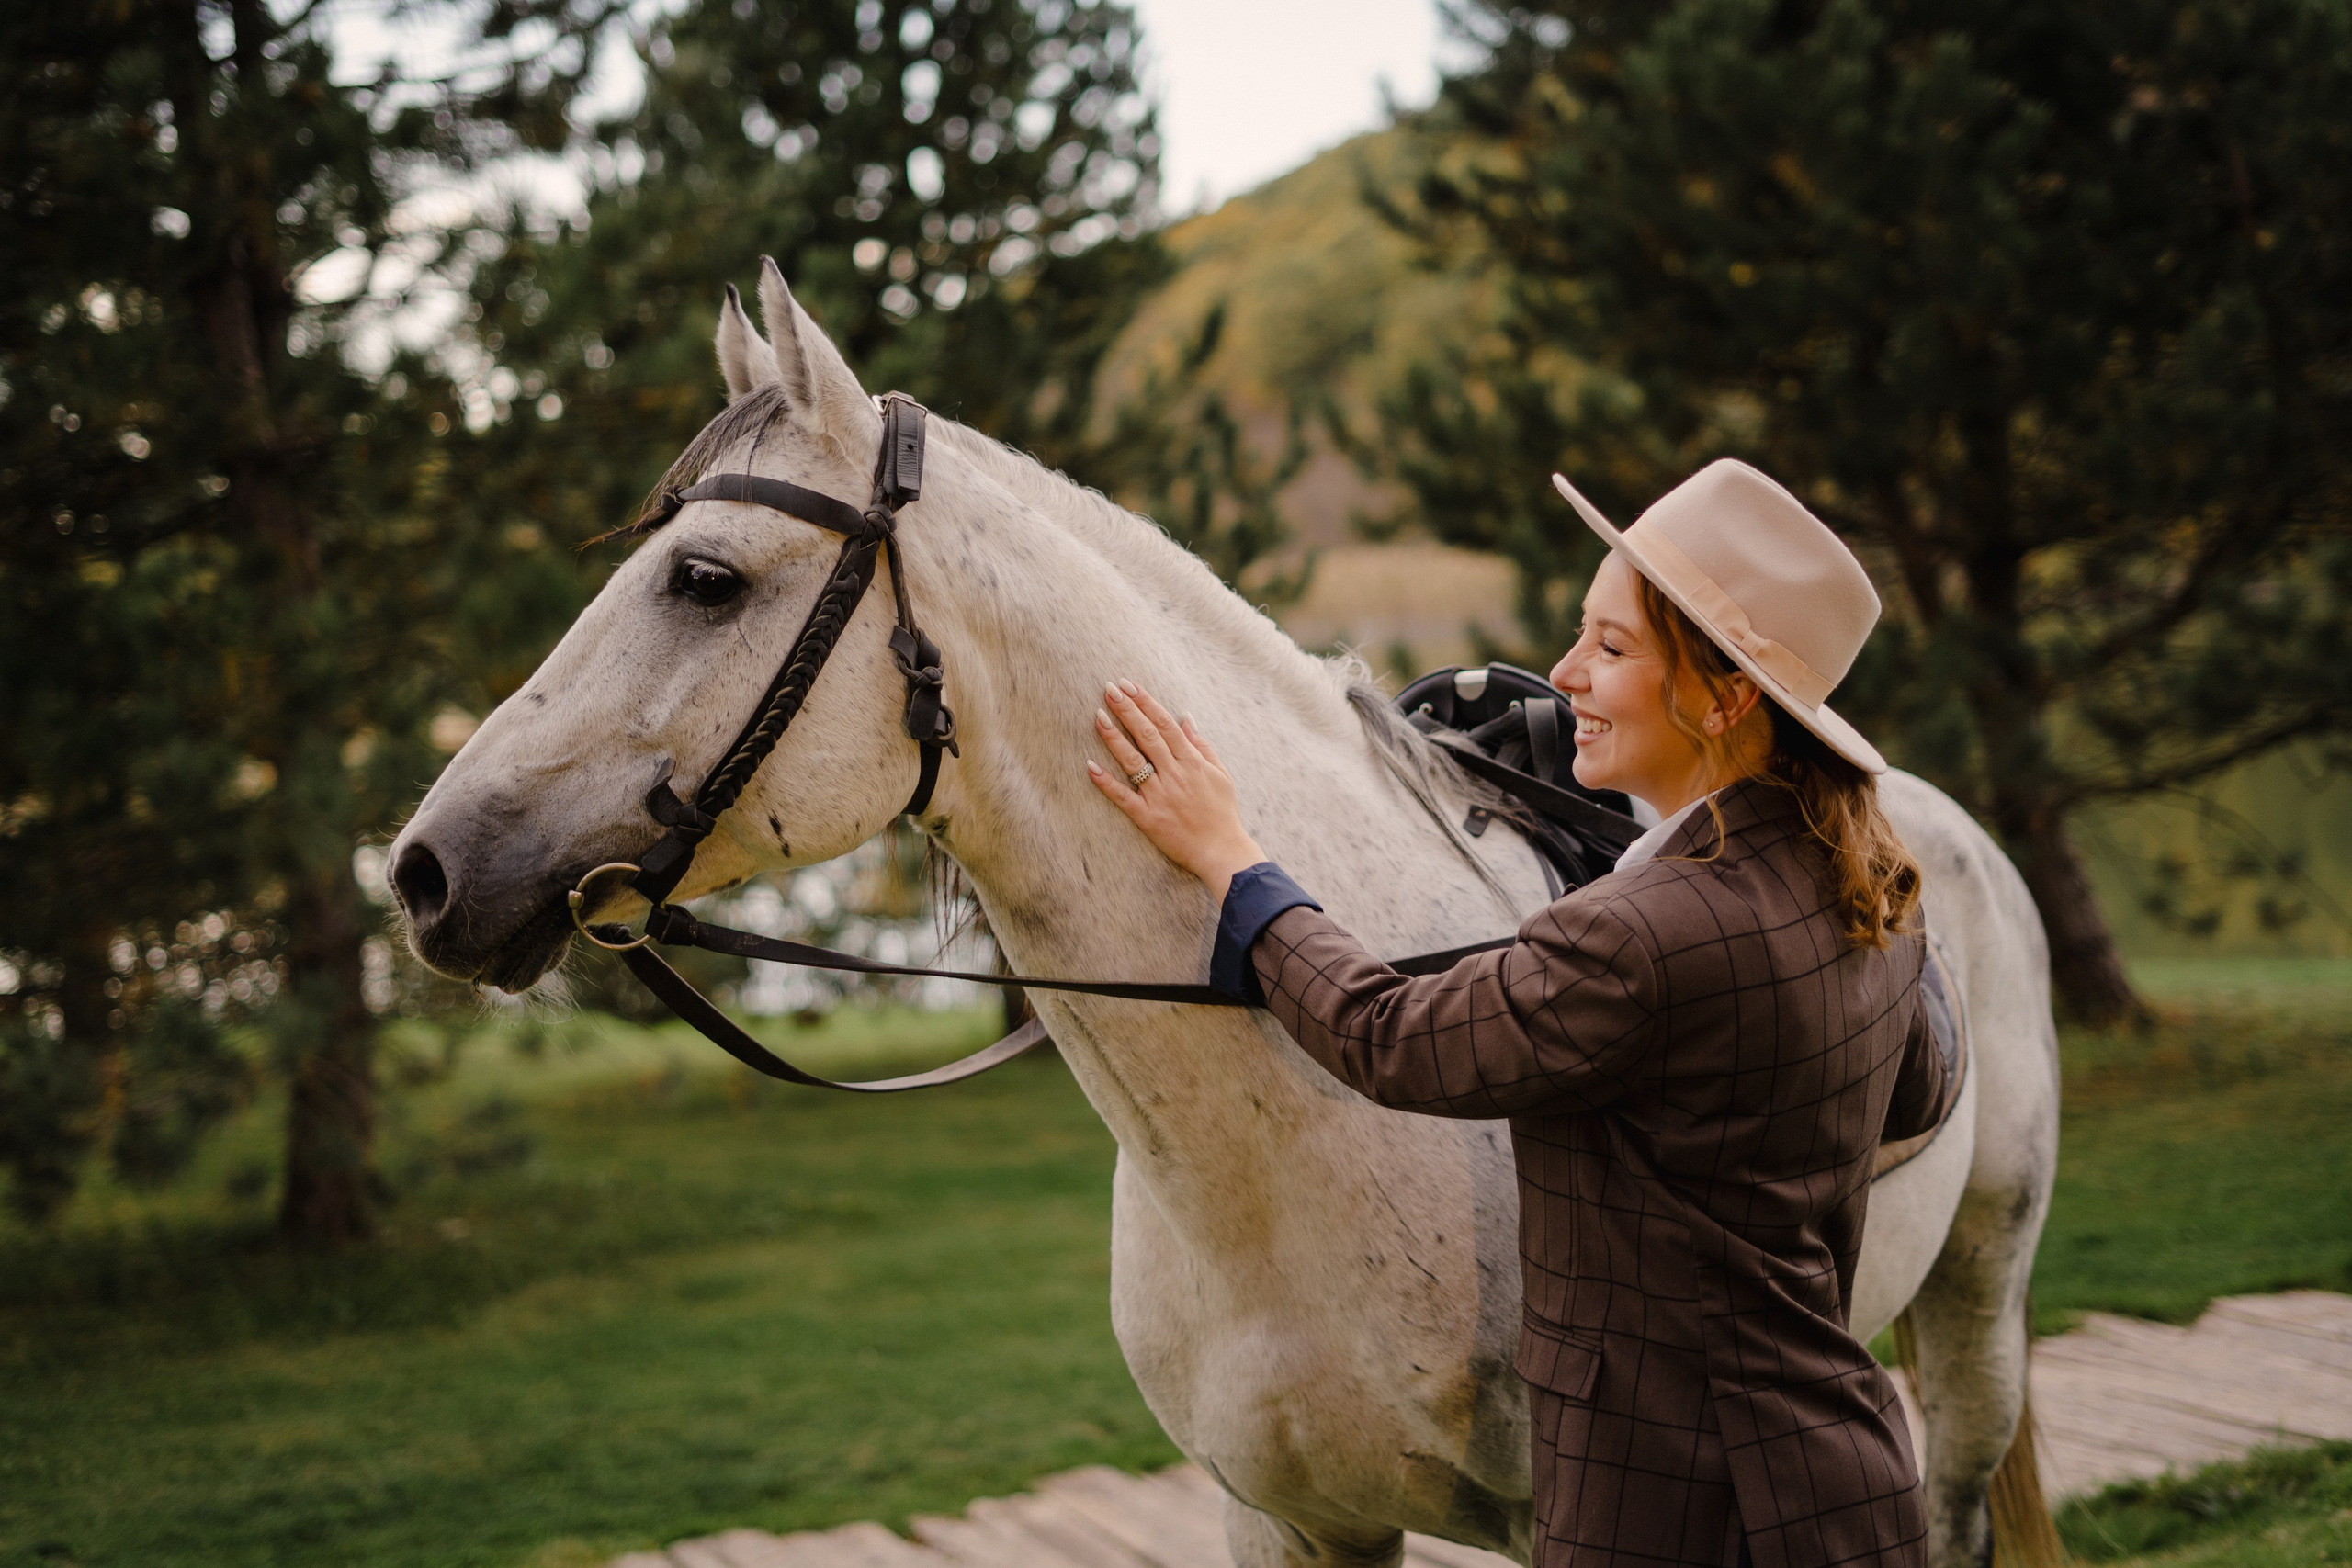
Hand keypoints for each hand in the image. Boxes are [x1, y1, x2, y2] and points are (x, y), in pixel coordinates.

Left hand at [1087, 679, 1265, 903]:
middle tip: (1109, 689)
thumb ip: (1202, 747)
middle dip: (1127, 710)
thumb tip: (1186, 720)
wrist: (1222, 852)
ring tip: (1098, 716)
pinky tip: (1090, 765)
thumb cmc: (1223, 813)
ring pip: (1133, 761)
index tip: (1130, 685)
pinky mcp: (1148, 818)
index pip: (1165, 724)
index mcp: (1192, 762)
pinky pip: (1124, 797)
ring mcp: (1160, 796)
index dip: (1146, 703)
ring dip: (1114, 737)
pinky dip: (1106, 782)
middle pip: (1147, 735)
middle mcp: (1175, 775)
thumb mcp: (1221, 775)